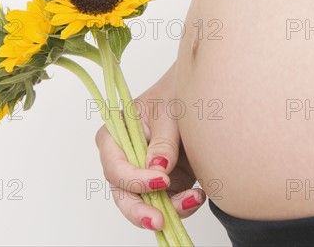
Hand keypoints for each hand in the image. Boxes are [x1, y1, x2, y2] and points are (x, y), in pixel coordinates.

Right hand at [94, 63, 205, 231]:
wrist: (199, 96)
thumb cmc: (176, 93)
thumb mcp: (169, 112)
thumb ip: (163, 141)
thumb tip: (157, 168)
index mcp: (117, 134)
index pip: (114, 165)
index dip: (133, 178)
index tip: (161, 180)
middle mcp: (126, 157)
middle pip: (122, 192)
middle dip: (139, 210)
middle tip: (158, 220)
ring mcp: (145, 172)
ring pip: (145, 204)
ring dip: (168, 209)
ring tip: (193, 199)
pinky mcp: (165, 183)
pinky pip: (168, 203)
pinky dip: (182, 205)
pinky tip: (197, 195)